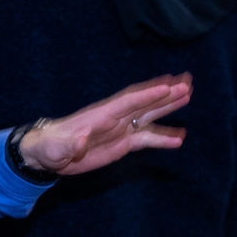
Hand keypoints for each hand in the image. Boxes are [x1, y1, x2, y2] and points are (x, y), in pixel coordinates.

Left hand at [19, 73, 192, 174]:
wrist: (47, 155)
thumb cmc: (49, 147)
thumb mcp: (56, 148)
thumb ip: (70, 144)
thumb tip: (80, 142)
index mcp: (99, 115)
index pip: (127, 102)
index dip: (147, 94)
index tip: (168, 85)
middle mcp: (113, 119)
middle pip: (143, 103)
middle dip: (165, 93)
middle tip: (187, 81)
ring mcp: (119, 130)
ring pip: (148, 115)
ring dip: (168, 106)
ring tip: (189, 95)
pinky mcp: (122, 144)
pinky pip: (146, 138)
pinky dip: (163, 138)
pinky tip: (179, 138)